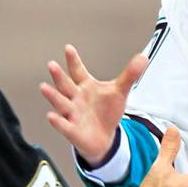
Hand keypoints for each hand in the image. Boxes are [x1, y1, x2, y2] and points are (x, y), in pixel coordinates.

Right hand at [41, 45, 147, 165]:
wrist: (104, 138)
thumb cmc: (106, 112)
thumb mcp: (119, 92)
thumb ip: (129, 75)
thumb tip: (143, 57)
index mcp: (85, 86)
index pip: (78, 71)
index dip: (74, 61)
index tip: (69, 48)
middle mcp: (75, 98)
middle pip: (66, 85)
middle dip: (59, 76)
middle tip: (52, 65)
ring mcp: (72, 114)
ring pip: (61, 104)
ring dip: (53, 96)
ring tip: (44, 87)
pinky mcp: (73, 131)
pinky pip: (64, 126)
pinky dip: (58, 122)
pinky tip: (51, 116)